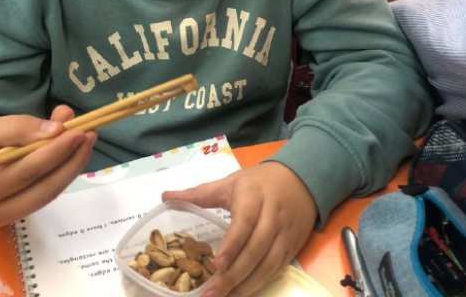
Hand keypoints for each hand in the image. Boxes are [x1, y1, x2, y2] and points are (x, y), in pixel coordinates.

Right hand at [0, 105, 95, 228]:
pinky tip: (73, 154)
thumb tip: (57, 129)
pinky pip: (43, 195)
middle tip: (89, 134)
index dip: (55, 151)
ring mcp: (3, 220)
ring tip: (86, 140)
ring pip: (48, 194)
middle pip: (42, 188)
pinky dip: (61, 174)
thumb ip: (17, 128)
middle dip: (70, 160)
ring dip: (71, 167)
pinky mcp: (14, 217)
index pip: (25, 171)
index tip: (78, 130)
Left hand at [163, 162, 316, 296]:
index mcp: (254, 197)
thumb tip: (165, 197)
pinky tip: (242, 293)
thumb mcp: (230, 182)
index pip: (245, 223)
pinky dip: (260, 283)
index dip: (232, 245)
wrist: (301, 180)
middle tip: (211, 294)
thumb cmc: (259, 182)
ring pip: (269, 264)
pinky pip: (277, 269)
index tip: (216, 264)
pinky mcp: (292, 247)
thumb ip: (198, 193)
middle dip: (234, 274)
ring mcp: (285, 234)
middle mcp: (273, 217)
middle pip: (256, 249)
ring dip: (247, 285)